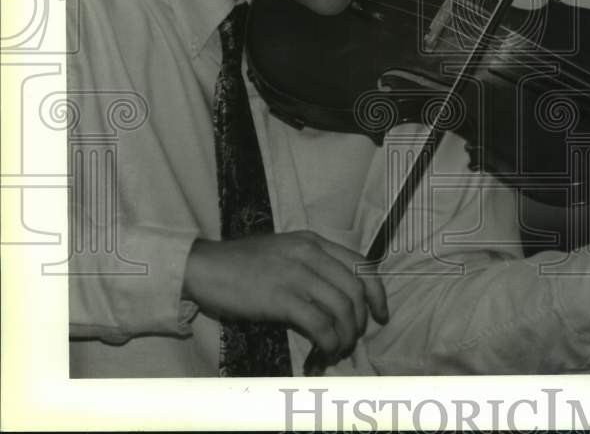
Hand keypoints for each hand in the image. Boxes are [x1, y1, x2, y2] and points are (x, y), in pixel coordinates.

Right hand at [182, 231, 388, 360]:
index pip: (361, 265)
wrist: (205, 267)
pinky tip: (323, 351)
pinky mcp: (282, 298)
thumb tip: (337, 299)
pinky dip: (329, 341)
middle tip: (353, 338)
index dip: (377, 293)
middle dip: (361, 319)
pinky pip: (320, 323)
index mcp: (314, 242)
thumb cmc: (242, 263)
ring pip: (342, 308)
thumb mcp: (285, 252)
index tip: (380, 314)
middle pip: (355, 289)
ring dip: (346, 335)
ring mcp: (297, 275)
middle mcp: (311, 254)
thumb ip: (312, 266)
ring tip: (338, 349)